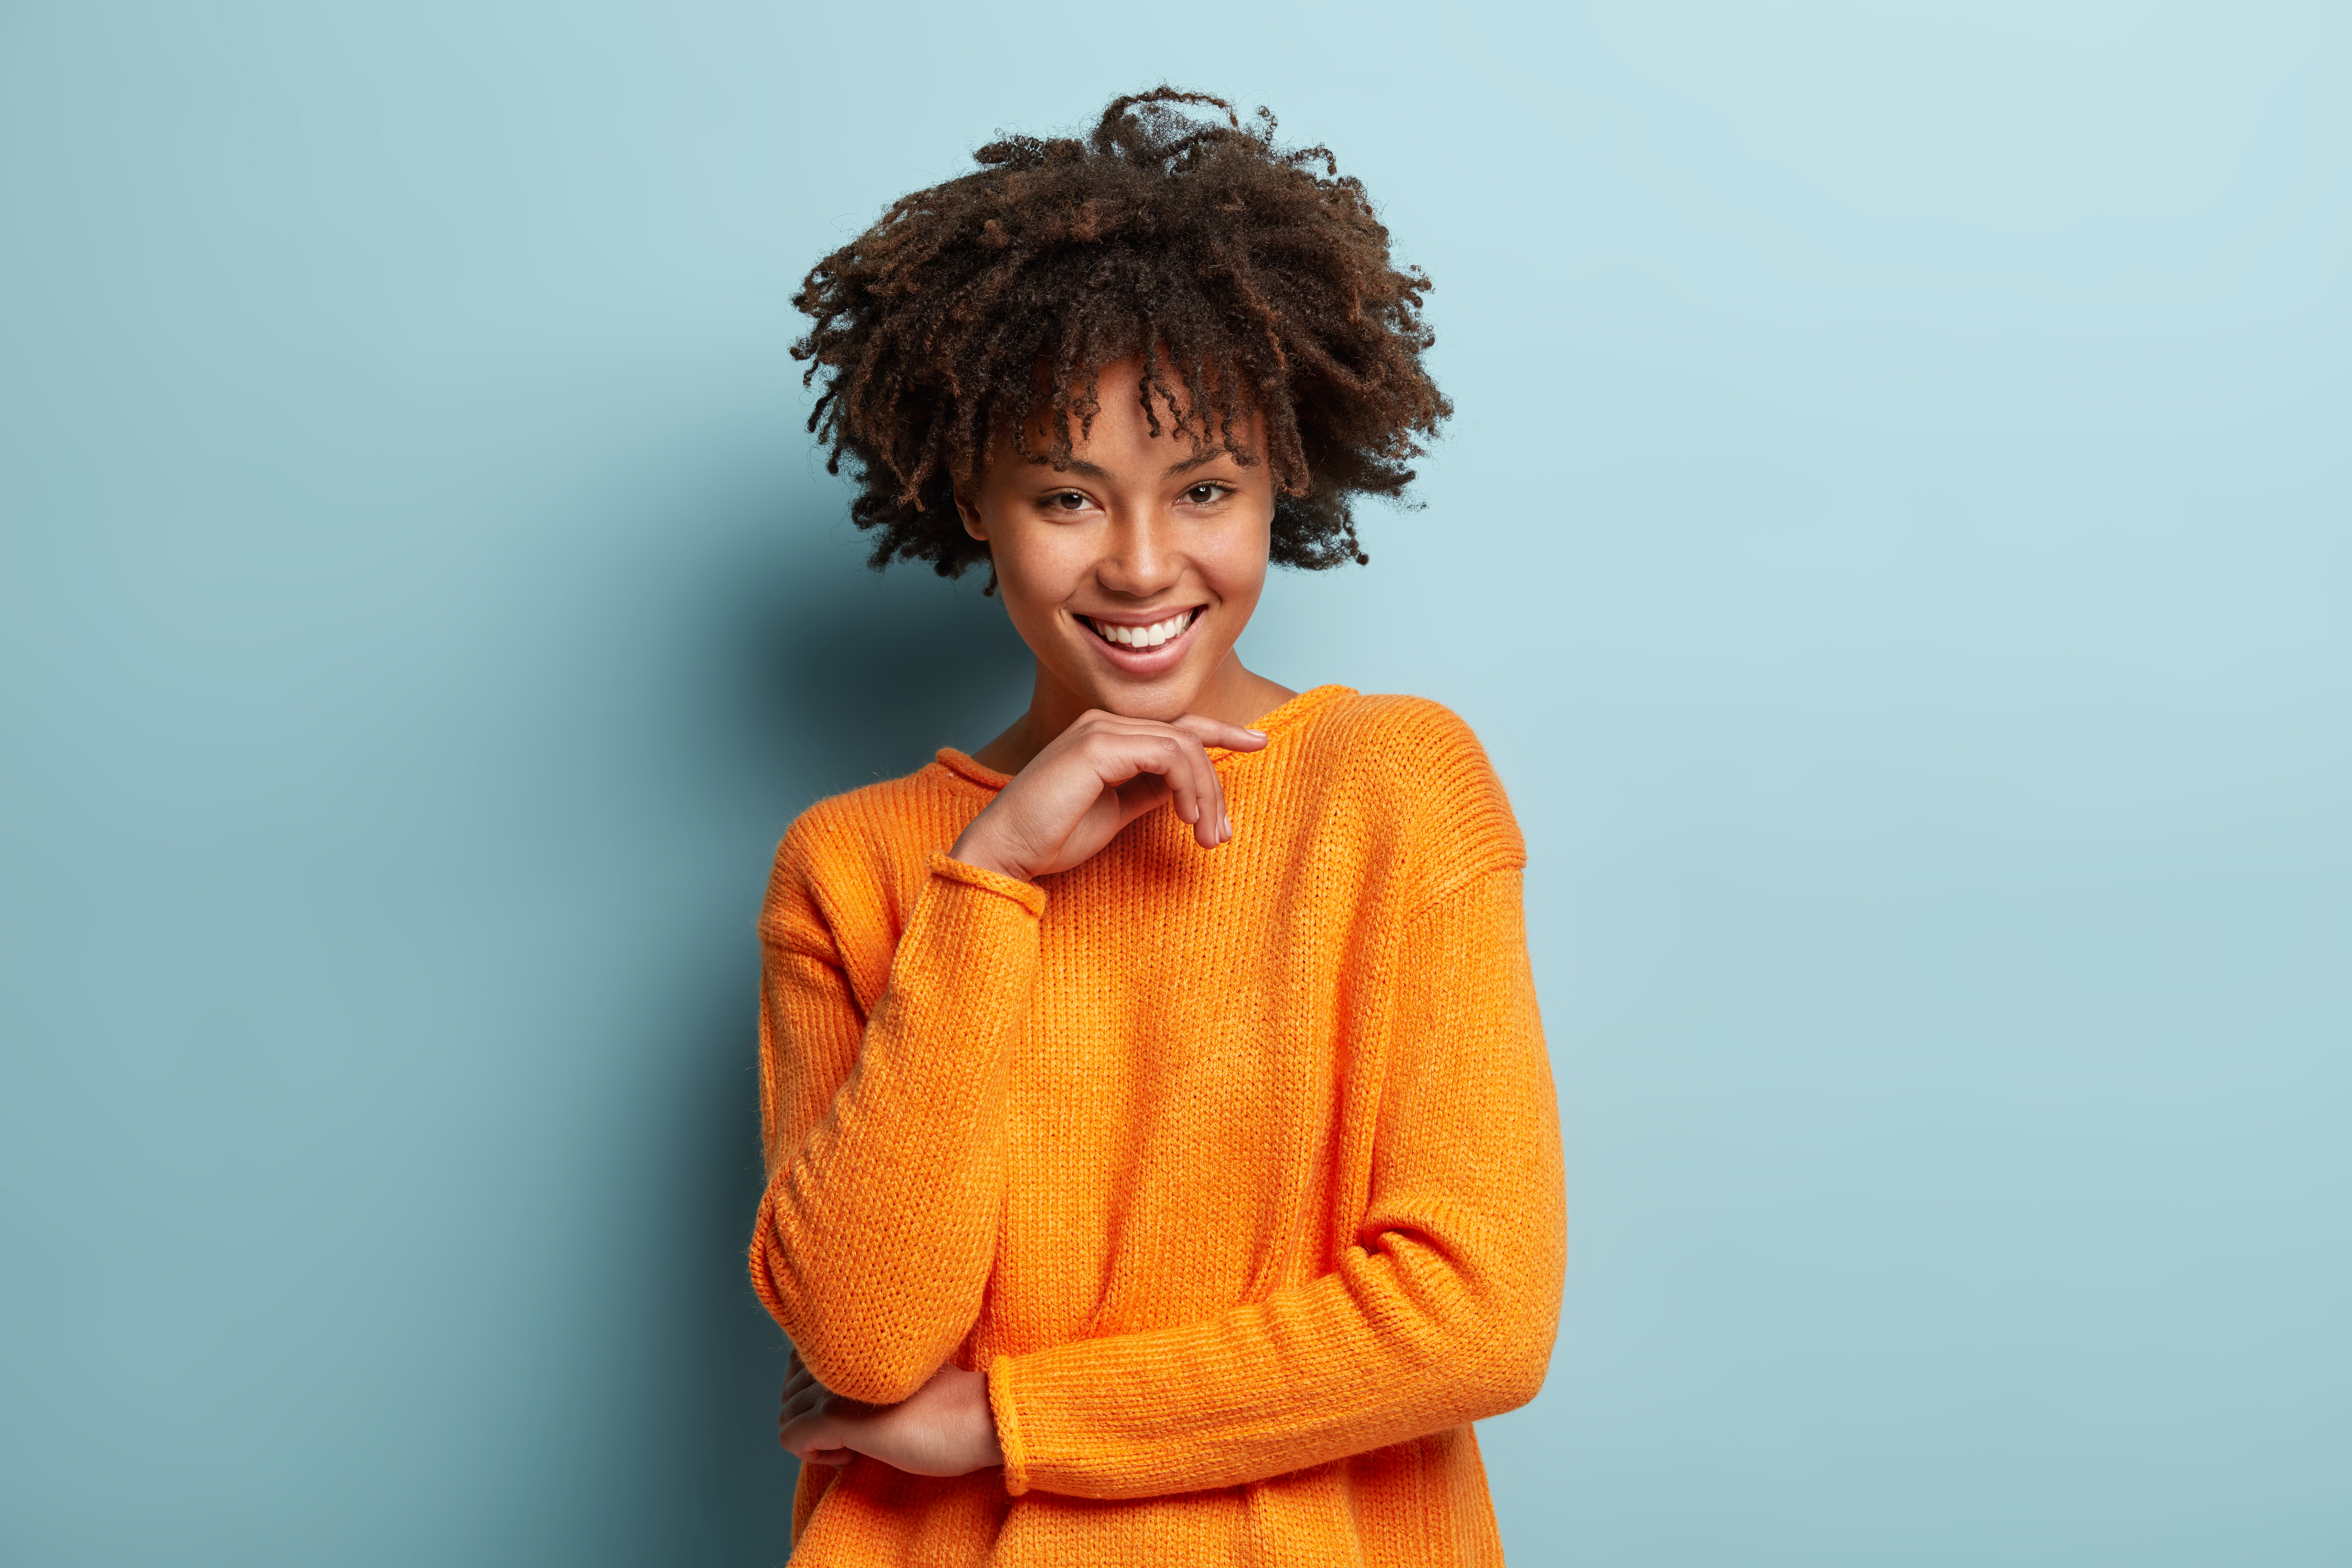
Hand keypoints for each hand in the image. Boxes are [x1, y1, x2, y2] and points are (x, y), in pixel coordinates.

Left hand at [777, 1348, 1004, 1477]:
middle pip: (789, 1394)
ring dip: (816, 1439)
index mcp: (856, 1340)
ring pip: (786, 1416)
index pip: (797, 1361)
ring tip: (857, 1444)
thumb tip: (827, 1396)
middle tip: (855, 1433)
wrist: (982, 1418)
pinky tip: (851, 1455)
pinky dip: (814, 1455)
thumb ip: (864, 1372)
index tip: (851, 1411)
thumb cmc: (949, 1405)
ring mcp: (837, 1386)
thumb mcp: (899, 1378)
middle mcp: (840, 1356)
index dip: (816, 1395)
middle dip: (813, 1420)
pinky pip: (791, 1438)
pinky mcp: (839, 1418)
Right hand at [950, 711, 1267, 881]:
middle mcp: (1104, 723)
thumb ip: (1148, 791)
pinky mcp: (1098, 745)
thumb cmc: (1052, 837)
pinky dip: (1188, 784)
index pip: (1177, 726)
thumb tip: (1185, 786)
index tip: (1257, 744)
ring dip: (1205, 792)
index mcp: (1107, 736)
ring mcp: (1100, 730)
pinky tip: (1187, 817)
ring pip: (1183, 745)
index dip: (1222, 732)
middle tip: (1221, 833)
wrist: (1005, 851)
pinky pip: (1167, 753)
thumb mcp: (1116, 812)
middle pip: (1187, 737)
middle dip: (1214, 785)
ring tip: (1208, 835)